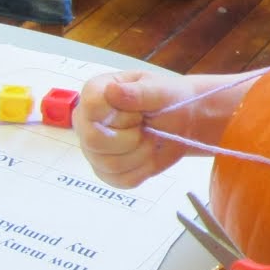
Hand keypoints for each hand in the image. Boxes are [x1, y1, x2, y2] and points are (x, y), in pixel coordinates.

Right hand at [74, 69, 202, 187]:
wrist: (182, 122)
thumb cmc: (169, 100)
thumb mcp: (160, 90)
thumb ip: (137, 92)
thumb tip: (111, 91)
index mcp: (96, 92)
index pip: (91, 107)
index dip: (121, 115)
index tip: (139, 113)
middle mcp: (86, 121)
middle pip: (94, 140)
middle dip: (131, 137)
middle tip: (146, 127)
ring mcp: (93, 149)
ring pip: (109, 163)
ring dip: (141, 153)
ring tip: (150, 138)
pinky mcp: (105, 171)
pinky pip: (120, 180)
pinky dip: (142, 169)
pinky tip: (148, 154)